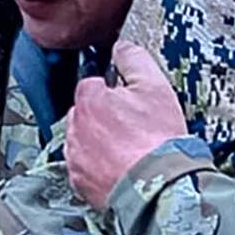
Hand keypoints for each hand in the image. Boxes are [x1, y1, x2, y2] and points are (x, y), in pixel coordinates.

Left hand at [65, 42, 186, 208]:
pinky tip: (120, 169)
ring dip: (99, 143)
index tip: (133, 105)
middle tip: (134, 130)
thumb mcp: (155, 87)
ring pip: (83, 140)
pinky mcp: (79, 182)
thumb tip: (121, 47)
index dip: (116, 92)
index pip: (94, 83)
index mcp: (89, 98)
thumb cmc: (158, 138)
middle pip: (86, 113)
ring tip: (129, 152)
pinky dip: (98, 168)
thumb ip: (134, 59)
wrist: (160, 188)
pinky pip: (85, 169)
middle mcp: (75, 126)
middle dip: (105, 118)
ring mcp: (75, 156)